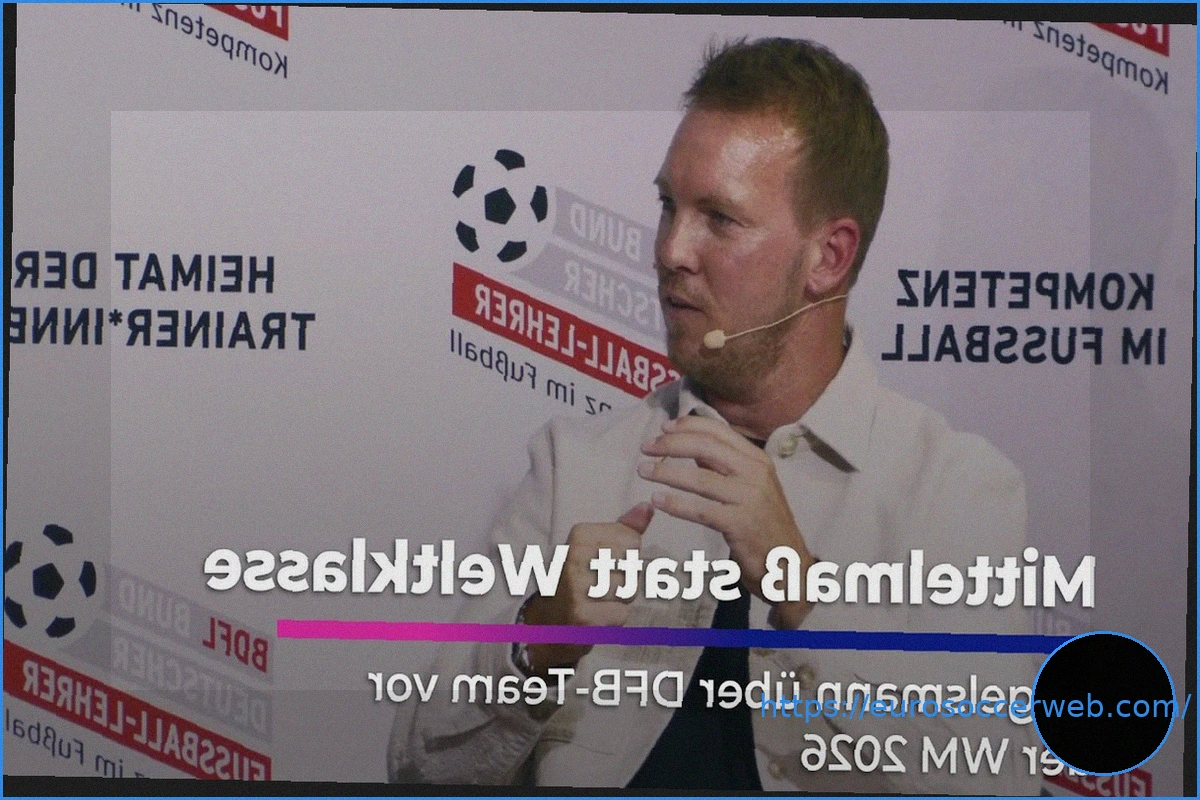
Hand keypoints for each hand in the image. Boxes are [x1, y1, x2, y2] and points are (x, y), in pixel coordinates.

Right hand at [521, 503, 653, 673]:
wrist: (548, 621)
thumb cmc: (577, 579)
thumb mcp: (595, 547)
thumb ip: (624, 528)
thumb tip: (648, 507)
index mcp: (580, 536)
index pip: (632, 541)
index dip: (626, 556)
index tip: (601, 562)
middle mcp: (576, 558)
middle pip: (632, 566)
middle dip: (625, 579)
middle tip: (599, 584)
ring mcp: (578, 589)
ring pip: (629, 591)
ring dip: (620, 599)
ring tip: (597, 599)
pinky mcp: (583, 617)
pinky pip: (621, 614)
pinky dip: (613, 618)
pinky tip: (595, 615)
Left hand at [638, 415, 814, 628]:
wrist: (789, 564)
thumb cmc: (764, 524)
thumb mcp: (750, 487)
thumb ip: (723, 466)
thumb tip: (690, 447)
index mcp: (757, 459)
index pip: (719, 431)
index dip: (688, 425)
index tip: (663, 428)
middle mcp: (756, 472)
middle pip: (706, 447)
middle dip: (671, 444)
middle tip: (646, 447)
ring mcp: (750, 497)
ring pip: (700, 477)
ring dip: (666, 472)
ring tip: (643, 471)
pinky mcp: (741, 523)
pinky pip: (700, 510)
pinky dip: (675, 504)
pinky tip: (657, 501)